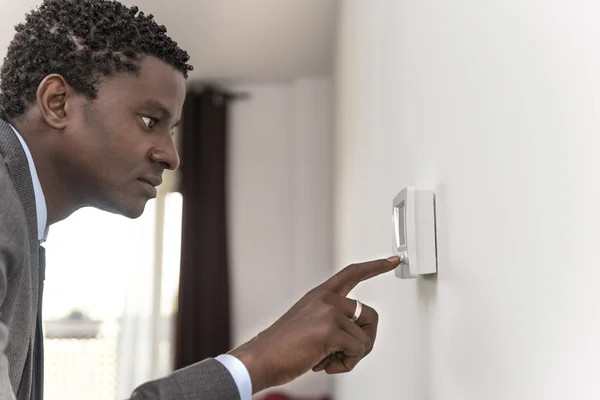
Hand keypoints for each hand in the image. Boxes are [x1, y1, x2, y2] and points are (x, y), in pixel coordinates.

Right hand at [228, 256, 400, 393]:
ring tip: (327, 359)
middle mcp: (327, 299)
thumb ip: (332, 320)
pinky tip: (324, 364)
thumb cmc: (283, 347)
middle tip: (345, 354)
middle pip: (370, 316)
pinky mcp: (330, 330)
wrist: (262, 358)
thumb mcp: (308, 324)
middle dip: (365, 340)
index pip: (353, 273)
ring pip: (364, 339)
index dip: (375, 266)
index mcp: (320, 295)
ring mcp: (329, 312)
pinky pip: (357, 351)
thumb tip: (358, 337)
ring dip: (350, 357)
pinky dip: (346, 364)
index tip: (393, 260)